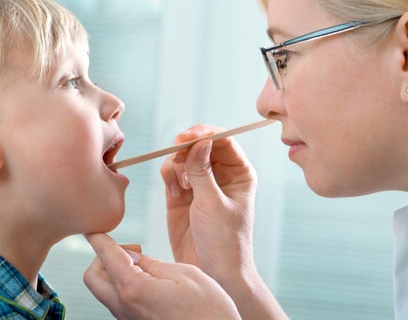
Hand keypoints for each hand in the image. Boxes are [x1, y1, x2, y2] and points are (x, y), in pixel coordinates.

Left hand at [83, 233, 240, 319]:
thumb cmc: (209, 311)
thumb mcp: (185, 275)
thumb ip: (153, 263)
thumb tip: (133, 256)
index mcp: (135, 289)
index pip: (106, 256)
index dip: (99, 238)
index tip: (93, 230)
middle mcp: (124, 307)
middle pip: (93, 276)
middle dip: (103, 257)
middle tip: (133, 251)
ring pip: (104, 290)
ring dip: (114, 272)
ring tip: (145, 266)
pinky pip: (118, 302)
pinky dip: (123, 286)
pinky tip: (149, 282)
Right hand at [160, 124, 256, 287]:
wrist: (213, 272)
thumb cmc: (224, 241)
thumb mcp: (213, 204)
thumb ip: (203, 171)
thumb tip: (199, 140)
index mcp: (239, 173)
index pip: (223, 140)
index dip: (204, 134)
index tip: (186, 137)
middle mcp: (220, 174)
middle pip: (200, 143)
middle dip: (186, 146)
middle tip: (177, 154)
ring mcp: (200, 183)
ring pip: (183, 156)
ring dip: (177, 164)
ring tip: (182, 186)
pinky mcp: (181, 194)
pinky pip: (170, 172)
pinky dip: (168, 175)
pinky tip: (175, 193)